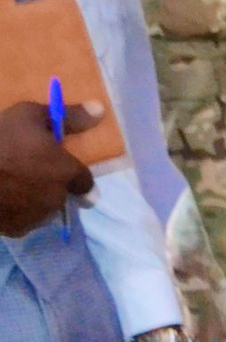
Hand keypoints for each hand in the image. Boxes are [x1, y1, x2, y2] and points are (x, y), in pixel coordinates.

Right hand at [0, 100, 100, 235]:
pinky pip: (22, 221)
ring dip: (33, 200)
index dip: (75, 176)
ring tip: (9, 185)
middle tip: (25, 172)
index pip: (85, 182)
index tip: (62, 169)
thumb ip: (68, 117)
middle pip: (62, 195)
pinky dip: (14, 213)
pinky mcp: (15, 231)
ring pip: (42, 210)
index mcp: (66, 173)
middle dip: (49, 186)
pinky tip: (0, 198)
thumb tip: (99, 110)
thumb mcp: (29, 116)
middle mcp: (56, 199)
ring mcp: (35, 218)